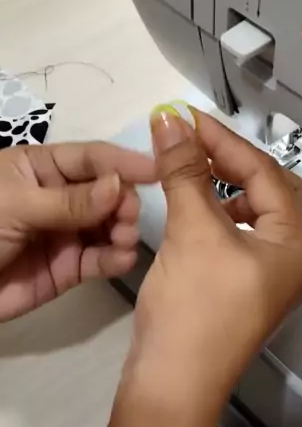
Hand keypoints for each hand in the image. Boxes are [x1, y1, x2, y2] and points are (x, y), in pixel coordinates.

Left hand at [0, 142, 155, 320]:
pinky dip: (116, 259)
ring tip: (123, 240)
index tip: (160, 169)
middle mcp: (61, 197)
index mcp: (41, 168)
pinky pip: (101, 260)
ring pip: (110, 226)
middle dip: (125, 201)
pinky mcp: (70, 269)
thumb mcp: (16, 205)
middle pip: (108, 192)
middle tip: (128, 217)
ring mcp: (67, 233)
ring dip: (124, 230)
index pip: (92, 158)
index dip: (125, 161)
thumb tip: (120, 186)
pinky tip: (122, 259)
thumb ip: (70, 200)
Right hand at [123, 108, 301, 426]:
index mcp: (299, 241)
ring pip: (259, 213)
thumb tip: (171, 117)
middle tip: (191, 142)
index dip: (222, 141)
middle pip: (272, 189)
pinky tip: (197, 211)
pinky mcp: (251, 291)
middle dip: (233, 162)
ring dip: (228, 188)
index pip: (265, 172)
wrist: (174, 384)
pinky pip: (245, 237)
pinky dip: (223, 216)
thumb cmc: (194, 306)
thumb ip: (185, 170)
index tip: (183, 117)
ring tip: (192, 173)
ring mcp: (277, 278)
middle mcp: (299, 257)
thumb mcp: (192, 231)